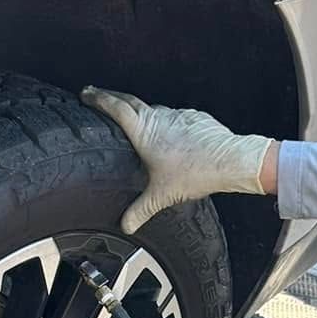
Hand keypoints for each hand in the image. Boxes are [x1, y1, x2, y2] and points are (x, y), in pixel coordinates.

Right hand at [82, 87, 274, 236]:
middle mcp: (159, 118)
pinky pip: (175, 118)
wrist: (229, 160)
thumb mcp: (161, 195)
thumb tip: (126, 225)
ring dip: (141, 110)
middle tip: (100, 93)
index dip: (99, 98)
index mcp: (144, 131)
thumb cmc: (195, 173)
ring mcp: (178, 115)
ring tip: (133, 118)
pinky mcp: (195, 118)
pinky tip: (169, 134)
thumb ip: (141, 210)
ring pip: (154, 109)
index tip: (87, 92)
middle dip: (112, 95)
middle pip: (130, 100)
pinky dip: (167, 122)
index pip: (115, 107)